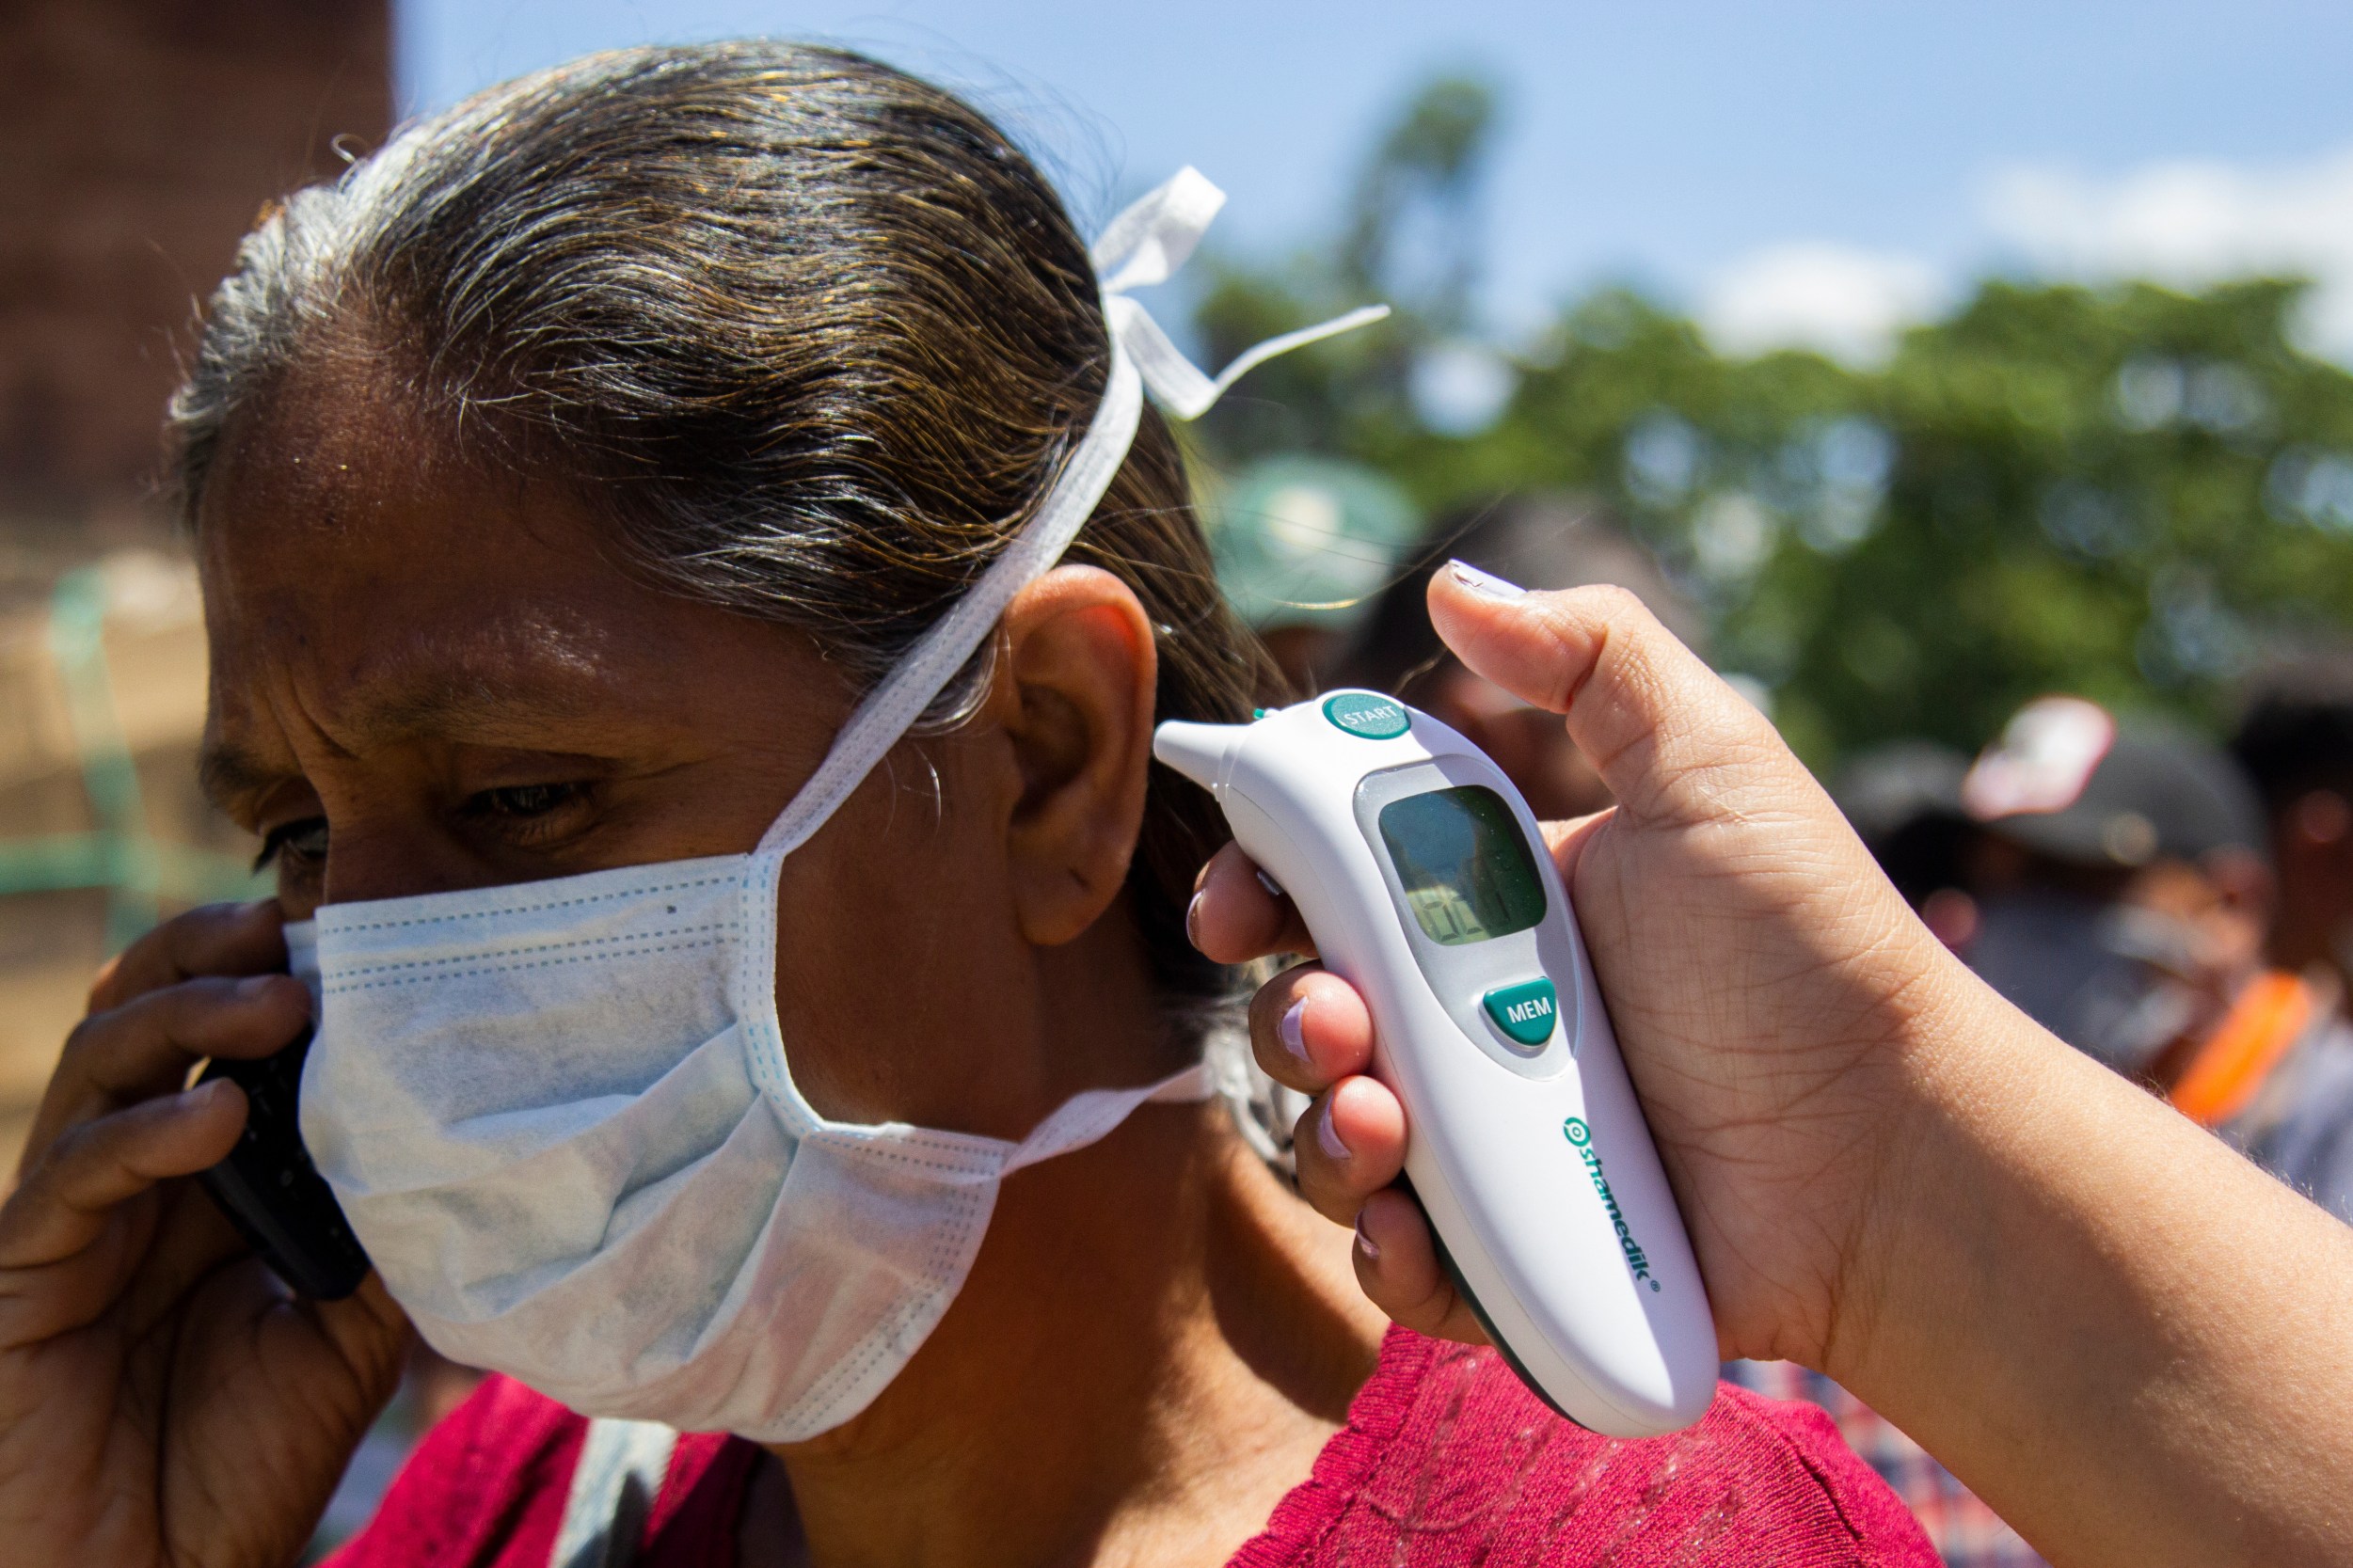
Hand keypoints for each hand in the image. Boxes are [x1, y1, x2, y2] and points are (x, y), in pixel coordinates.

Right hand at [0, 901, 409, 1567]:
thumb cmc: (241, 1464)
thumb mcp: (349, 1329)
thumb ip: (383, 1229)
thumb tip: (460, 1135)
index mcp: (210, 1179)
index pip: (228, 1040)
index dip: (278, 976)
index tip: (361, 934)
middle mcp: (136, 1180)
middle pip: (148, 1019)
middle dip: (214, 958)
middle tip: (293, 929)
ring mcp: (73, 1222)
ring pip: (103, 1069)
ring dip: (185, 1019)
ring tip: (274, 1003)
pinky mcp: (22, 1277)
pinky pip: (69, 1179)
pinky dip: (141, 1135)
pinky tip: (211, 1122)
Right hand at [1191, 568, 1977, 1368]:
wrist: (1895, 1144)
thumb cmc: (1810, 949)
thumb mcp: (1714, 767)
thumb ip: (1594, 656)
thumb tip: (1451, 581)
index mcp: (1495, 903)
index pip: (1333, 882)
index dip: (1262, 884)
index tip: (1241, 896)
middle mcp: (1475, 1020)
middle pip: (1313, 1010)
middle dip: (1286, 1012)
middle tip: (1337, 1016)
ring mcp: (1489, 1144)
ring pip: (1338, 1138)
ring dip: (1324, 1127)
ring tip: (1384, 1120)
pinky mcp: (1512, 1254)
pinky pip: (1403, 1260)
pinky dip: (1384, 1249)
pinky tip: (1409, 1224)